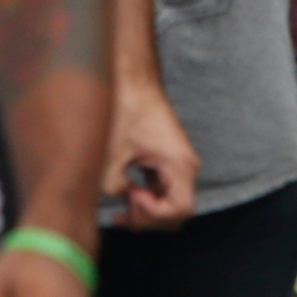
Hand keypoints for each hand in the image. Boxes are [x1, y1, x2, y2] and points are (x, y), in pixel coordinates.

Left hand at [103, 72, 197, 230]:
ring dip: (146, 211)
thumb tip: (117, 201)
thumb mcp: (112, 153)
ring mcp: (176, 164)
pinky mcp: (165, 160)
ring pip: (169, 204)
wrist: (131, 78)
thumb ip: (112, 188)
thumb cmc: (125, 107)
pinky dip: (145, 198)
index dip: (153, 214)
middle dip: (149, 218)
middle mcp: (184, 166)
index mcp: (179, 164)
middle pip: (177, 214)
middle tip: (123, 211)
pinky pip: (161, 191)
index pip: (180, 211)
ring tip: (120, 205)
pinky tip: (124, 193)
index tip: (131, 197)